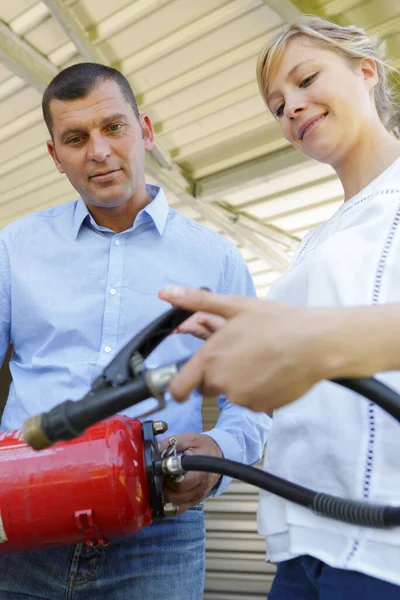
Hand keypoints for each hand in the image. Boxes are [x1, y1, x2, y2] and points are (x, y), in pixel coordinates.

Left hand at [158, 286, 346, 412]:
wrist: (315, 343)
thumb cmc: (276, 321)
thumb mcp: (234, 306)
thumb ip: (195, 302)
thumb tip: (165, 293)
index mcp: (210, 359)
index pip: (178, 389)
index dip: (179, 386)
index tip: (185, 383)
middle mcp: (221, 382)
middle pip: (206, 388)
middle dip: (215, 375)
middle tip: (236, 354)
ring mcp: (242, 398)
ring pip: (230, 393)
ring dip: (238, 382)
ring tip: (259, 360)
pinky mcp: (261, 407)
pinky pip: (250, 401)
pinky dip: (256, 390)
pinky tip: (271, 372)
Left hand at [158, 432, 222, 513]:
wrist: (220, 454)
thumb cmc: (203, 446)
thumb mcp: (189, 439)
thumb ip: (172, 442)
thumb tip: (155, 449)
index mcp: (200, 470)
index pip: (181, 481)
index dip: (167, 476)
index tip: (161, 469)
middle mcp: (201, 486)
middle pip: (176, 495)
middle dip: (164, 487)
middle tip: (161, 476)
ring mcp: (198, 495)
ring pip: (176, 504)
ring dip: (166, 496)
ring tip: (163, 484)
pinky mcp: (196, 500)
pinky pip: (180, 509)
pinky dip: (169, 506)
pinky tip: (165, 496)